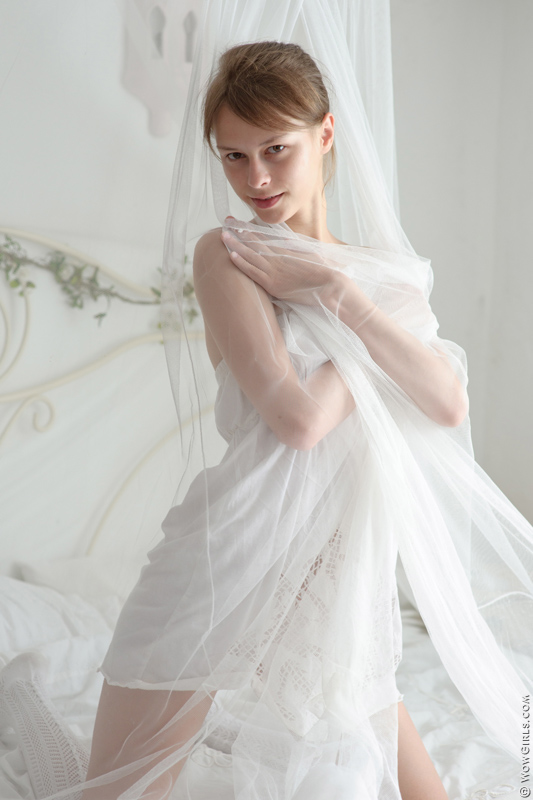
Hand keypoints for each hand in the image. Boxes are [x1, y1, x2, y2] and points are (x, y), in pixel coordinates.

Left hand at [220, 218, 337, 305]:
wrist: (329, 286)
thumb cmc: (323, 273)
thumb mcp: (309, 255)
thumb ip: (295, 249)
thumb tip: (286, 242)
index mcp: (286, 251)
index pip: (263, 238)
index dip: (250, 230)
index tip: (239, 223)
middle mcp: (277, 259)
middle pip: (254, 242)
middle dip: (239, 232)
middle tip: (226, 222)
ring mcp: (274, 271)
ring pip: (250, 255)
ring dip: (236, 245)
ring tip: (223, 235)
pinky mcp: (273, 284)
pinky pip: (254, 272)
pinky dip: (242, 263)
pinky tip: (232, 255)